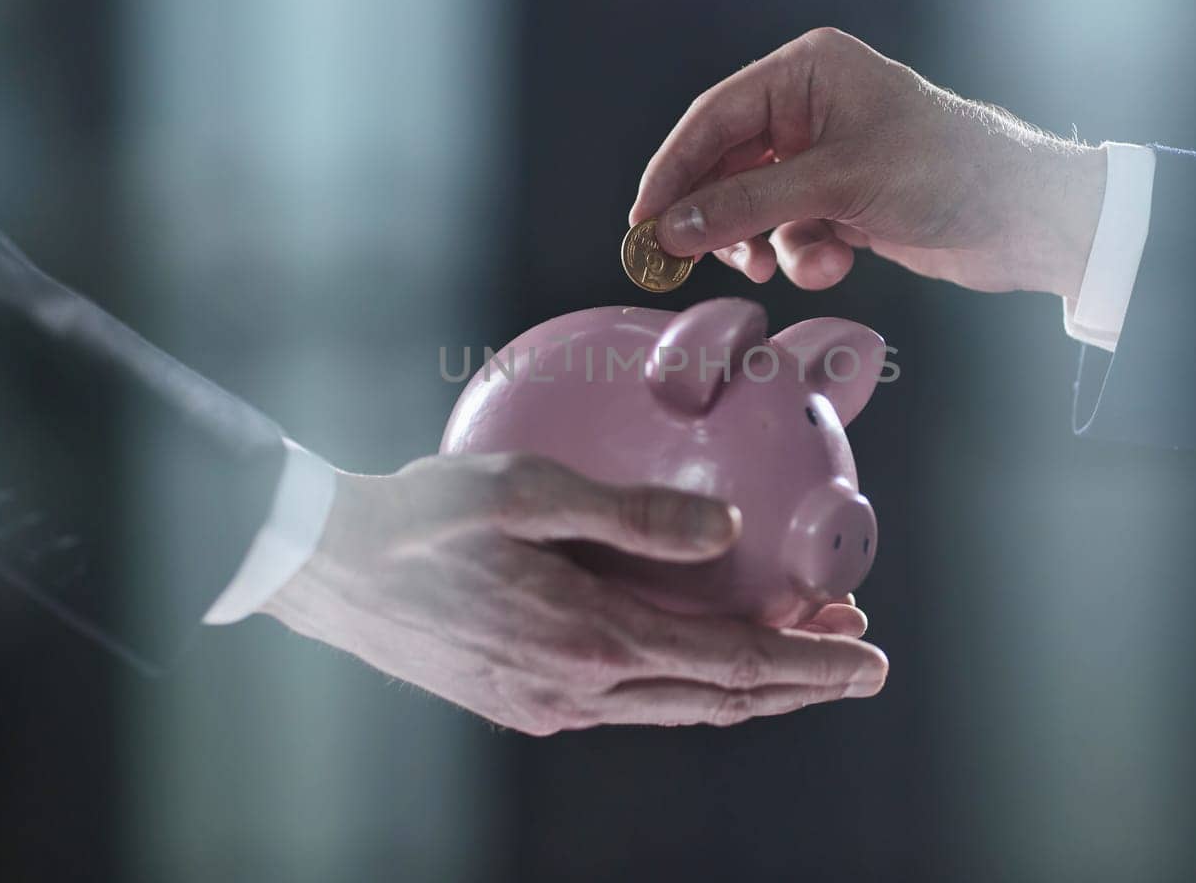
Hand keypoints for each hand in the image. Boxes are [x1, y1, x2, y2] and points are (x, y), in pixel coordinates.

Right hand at [261, 452, 887, 734]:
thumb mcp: (526, 489)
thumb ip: (633, 514)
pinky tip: (700, 648)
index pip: (731, 664)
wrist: (326, 570)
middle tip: (861, 657)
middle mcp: (578, 692)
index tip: (869, 652)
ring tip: (800, 649)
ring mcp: (549, 707)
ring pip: (677, 707)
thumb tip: (726, 529)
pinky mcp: (523, 702)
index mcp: (588, 642)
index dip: (809, 661)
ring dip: (747, 684)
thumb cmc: (420, 515)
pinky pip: (632, 701)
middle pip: (718, 701)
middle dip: (799, 683)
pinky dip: (688, 680)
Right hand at [631, 27, 1108, 297]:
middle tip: (682, 262)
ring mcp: (825, 157)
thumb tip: (672, 230)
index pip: (714, 118)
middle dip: (716, 218)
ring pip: (754, 207)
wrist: (1026, 219)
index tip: (641, 223)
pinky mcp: (842, 201)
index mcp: (808, 71)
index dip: (672, 172)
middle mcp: (810, 106)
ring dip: (764, 244)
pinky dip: (803, 255)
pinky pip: (791, 231)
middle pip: (726, 165)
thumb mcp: (838, 184)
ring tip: (781, 267)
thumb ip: (747, 204)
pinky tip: (834, 263)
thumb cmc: (947, 172)